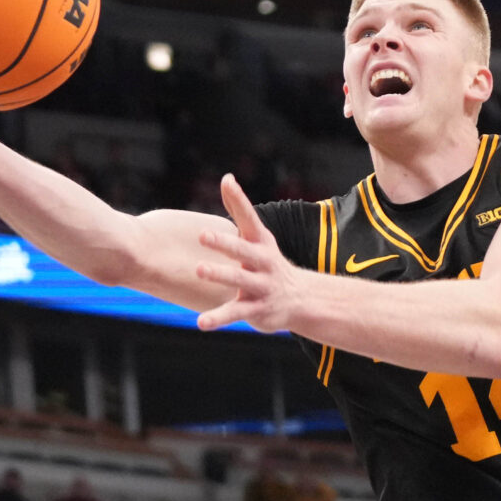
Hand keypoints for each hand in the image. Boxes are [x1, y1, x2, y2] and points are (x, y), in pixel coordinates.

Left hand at [194, 175, 304, 334]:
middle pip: (243, 250)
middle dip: (224, 242)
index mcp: (260, 242)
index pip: (249, 218)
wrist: (301, 300)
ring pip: (239, 280)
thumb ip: (238, 209)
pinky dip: (218, 318)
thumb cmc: (268, 262)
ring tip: (200, 270)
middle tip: (204, 235)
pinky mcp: (256, 310)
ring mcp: (260, 286)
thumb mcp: (257, 236)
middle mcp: (262, 262)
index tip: (227, 182)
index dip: (239, 199)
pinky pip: (235, 313)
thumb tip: (227, 178)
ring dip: (220, 275)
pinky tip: (201, 322)